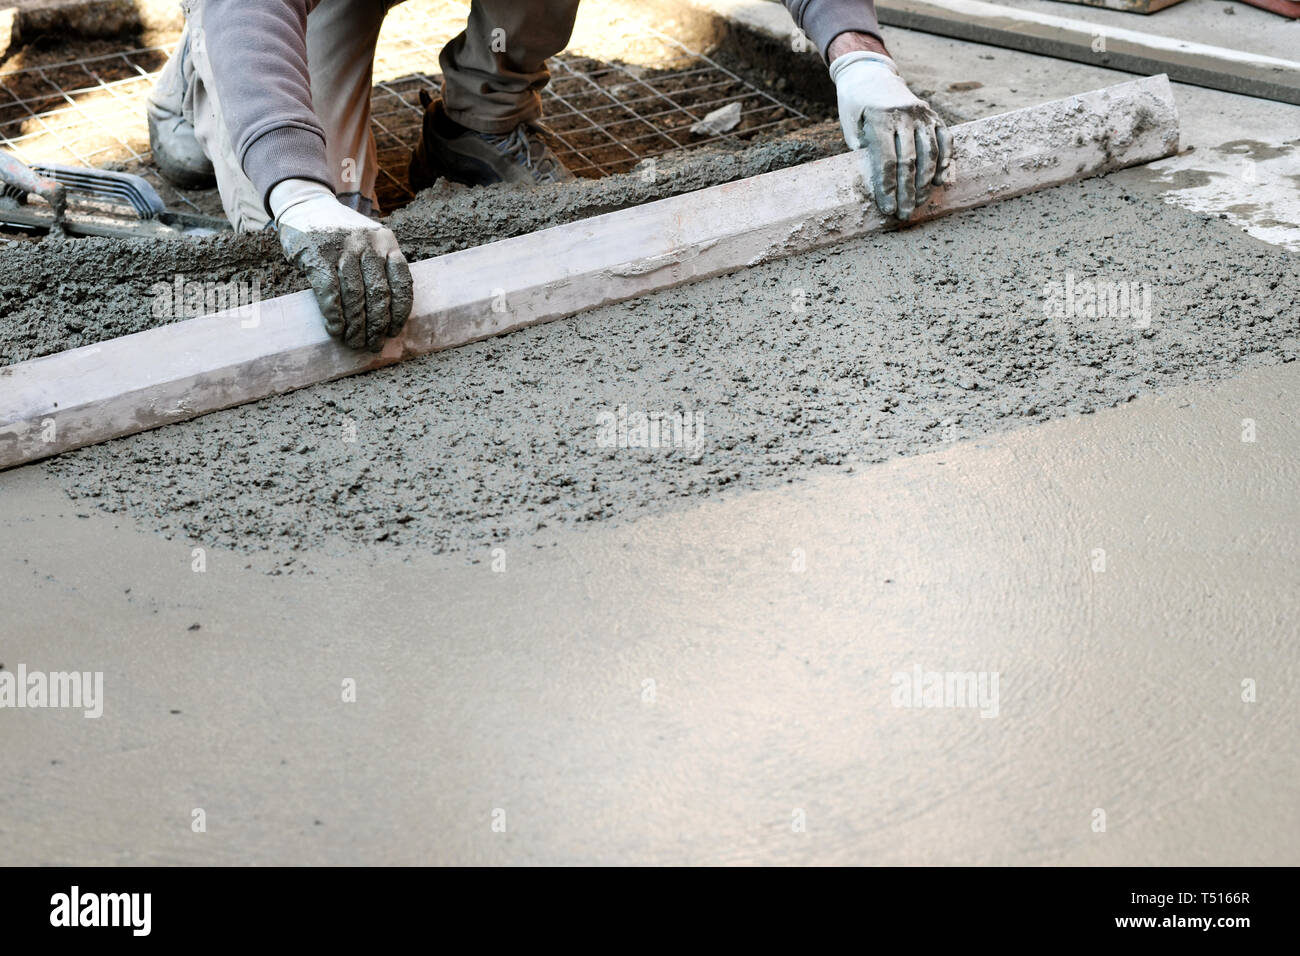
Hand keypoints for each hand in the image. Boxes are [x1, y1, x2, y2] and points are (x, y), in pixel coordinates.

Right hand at [270, 179, 412, 350]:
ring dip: (356, 326)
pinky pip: (331, 293)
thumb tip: (388, 317)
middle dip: (377, 325)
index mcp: (388, 240)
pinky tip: (336, 330)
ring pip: (355, 296)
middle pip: (379, 294)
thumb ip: (382, 267)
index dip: (399, 313)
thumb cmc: (341, 233)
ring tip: (354, 342)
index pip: (402, 282)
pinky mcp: (317, 254)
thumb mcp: (370, 240)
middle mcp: (369, 242)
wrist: (305, 203)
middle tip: (372, 344)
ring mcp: (343, 247)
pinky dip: (335, 316)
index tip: (393, 332)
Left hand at [830, 50, 951, 220]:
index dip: (888, 188)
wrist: (871, 75)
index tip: (888, 210)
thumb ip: (864, 153)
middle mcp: (904, 115)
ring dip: (925, 182)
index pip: (887, 161)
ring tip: (919, 203)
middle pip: (910, 161)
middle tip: (904, 215)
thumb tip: (880, 186)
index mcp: (880, 119)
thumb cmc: (856, 108)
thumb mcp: (851, 128)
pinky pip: (945, 141)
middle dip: (907, 192)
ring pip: (930, 153)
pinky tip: (939, 182)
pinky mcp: (933, 116)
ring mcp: (922, 114)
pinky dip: (945, 162)